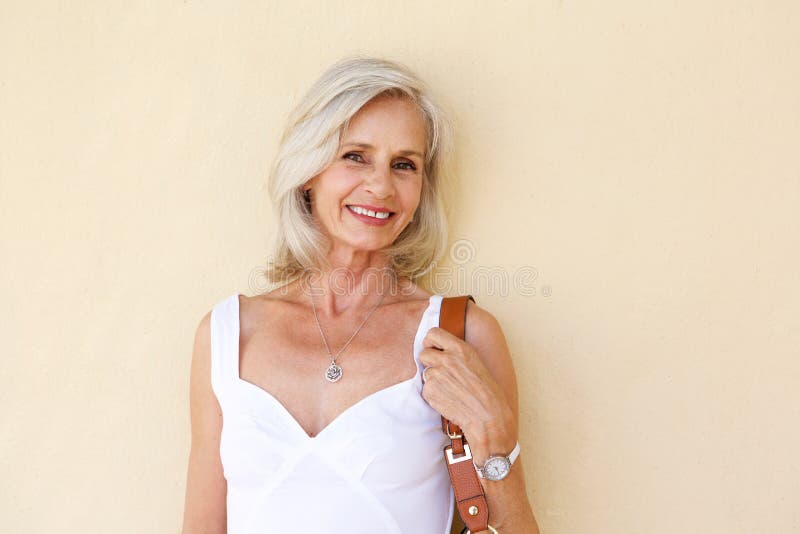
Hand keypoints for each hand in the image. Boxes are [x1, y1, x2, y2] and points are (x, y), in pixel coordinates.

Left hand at [419, 326, 516, 459]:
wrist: (488, 417)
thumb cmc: (487, 391)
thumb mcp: (475, 362)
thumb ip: (456, 354)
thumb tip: (438, 349)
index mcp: (460, 349)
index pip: (433, 333)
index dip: (430, 341)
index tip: (433, 348)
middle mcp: (447, 359)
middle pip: (424, 353)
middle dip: (429, 362)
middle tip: (441, 372)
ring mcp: (437, 375)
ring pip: (425, 373)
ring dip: (433, 380)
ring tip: (451, 390)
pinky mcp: (430, 391)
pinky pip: (426, 389)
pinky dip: (433, 394)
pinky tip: (448, 399)